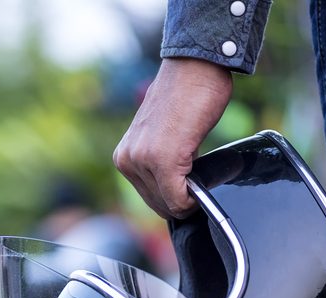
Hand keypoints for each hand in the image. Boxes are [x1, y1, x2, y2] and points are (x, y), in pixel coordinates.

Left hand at [113, 58, 232, 219]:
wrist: (195, 67)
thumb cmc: (187, 96)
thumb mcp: (162, 136)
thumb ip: (160, 162)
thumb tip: (175, 191)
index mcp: (124, 155)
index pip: (148, 197)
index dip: (173, 200)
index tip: (190, 190)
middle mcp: (128, 159)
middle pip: (158, 204)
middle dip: (180, 202)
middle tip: (199, 188)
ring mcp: (143, 160)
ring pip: (168, 204)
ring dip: (187, 199)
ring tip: (200, 180)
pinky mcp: (163, 160)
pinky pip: (178, 198)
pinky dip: (192, 200)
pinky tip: (201, 188)